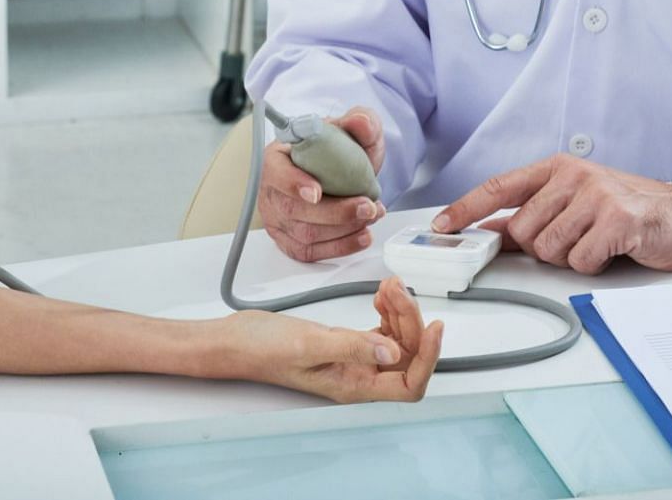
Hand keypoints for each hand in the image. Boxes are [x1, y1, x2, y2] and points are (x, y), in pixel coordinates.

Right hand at [220, 277, 442, 402]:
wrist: (236, 340)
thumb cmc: (263, 349)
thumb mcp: (310, 344)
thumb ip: (352, 347)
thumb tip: (393, 352)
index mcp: (355, 387)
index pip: (409, 385)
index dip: (428, 359)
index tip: (434, 326)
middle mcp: (360, 377)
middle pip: (407, 355)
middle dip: (410, 320)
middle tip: (395, 288)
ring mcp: (355, 360)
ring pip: (397, 339)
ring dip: (400, 311)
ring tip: (388, 285)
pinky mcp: (347, 343)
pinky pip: (381, 329)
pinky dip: (387, 309)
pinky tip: (380, 293)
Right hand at [257, 106, 386, 261]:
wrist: (340, 171)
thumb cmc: (335, 150)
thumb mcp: (352, 129)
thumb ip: (360, 121)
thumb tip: (359, 121)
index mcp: (276, 158)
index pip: (275, 172)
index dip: (293, 184)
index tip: (317, 192)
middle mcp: (270, 191)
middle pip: (293, 210)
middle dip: (335, 213)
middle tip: (366, 206)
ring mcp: (278, 219)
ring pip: (305, 234)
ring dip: (343, 230)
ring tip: (371, 215)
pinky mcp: (290, 240)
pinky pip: (311, 252)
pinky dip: (340, 246)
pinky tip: (362, 235)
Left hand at [430, 156, 671, 274]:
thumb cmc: (627, 209)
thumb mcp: (574, 204)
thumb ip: (531, 216)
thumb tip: (487, 232)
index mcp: (557, 169)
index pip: (500, 187)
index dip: (466, 208)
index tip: (441, 226)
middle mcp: (574, 175)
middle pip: (524, 231)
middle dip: (543, 249)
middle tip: (575, 241)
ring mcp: (596, 195)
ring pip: (550, 249)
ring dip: (571, 258)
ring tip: (597, 243)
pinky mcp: (618, 220)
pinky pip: (581, 260)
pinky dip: (594, 266)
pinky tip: (613, 250)